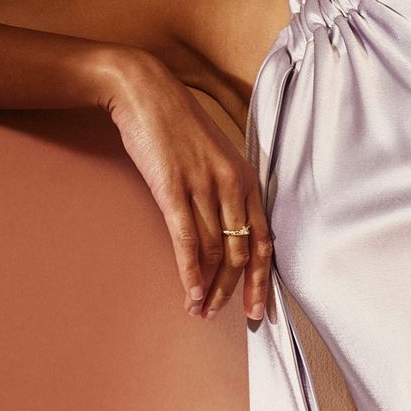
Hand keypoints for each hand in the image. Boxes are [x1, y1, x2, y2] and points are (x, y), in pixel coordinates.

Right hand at [95, 49, 271, 324]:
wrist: (146, 93)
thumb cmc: (177, 127)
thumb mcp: (213, 157)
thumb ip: (223, 191)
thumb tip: (225, 230)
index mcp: (245, 179)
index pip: (263, 240)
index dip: (262, 278)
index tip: (258, 307)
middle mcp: (231, 185)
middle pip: (242, 252)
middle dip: (236, 290)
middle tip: (229, 317)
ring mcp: (203, 186)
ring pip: (215, 249)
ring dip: (209, 286)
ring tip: (201, 310)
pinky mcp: (173, 187)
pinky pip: (187, 237)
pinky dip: (190, 269)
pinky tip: (190, 291)